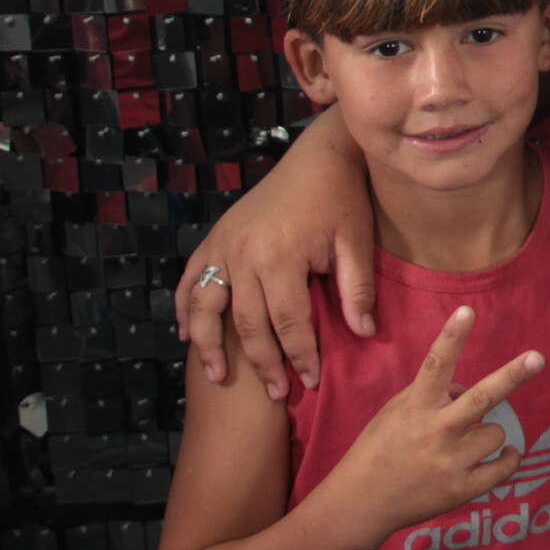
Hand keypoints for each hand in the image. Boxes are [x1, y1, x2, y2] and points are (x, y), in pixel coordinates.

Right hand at [178, 108, 378, 396]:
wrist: (317, 156)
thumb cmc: (342, 198)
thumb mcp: (356, 240)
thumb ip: (357, 288)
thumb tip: (364, 333)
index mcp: (280, 257)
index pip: (288, 323)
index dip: (300, 355)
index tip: (310, 382)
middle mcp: (243, 255)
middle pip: (246, 324)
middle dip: (262, 362)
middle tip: (276, 393)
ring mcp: (222, 246)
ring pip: (205, 308)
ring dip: (209, 346)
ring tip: (218, 378)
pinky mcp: (213, 238)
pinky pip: (189, 281)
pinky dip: (184, 310)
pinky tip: (187, 336)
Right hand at [322, 307, 541, 541]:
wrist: (358, 506)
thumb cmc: (378, 450)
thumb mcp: (395, 413)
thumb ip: (430, 394)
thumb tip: (465, 389)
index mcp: (415, 407)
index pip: (435, 365)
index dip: (452, 337)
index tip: (467, 310)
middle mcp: (434, 432)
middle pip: (480, 399)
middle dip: (511, 376)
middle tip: (538, 358)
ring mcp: (448, 463)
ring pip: (495, 433)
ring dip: (488, 434)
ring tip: (465, 445)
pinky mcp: (460, 490)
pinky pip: (503, 468)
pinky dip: (509, 459)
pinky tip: (505, 456)